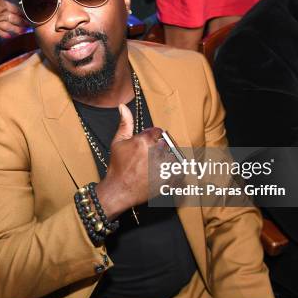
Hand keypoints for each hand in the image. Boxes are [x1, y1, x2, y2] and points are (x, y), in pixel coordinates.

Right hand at [0, 0, 27, 36]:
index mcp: (4, 5)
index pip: (15, 9)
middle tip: (29, 26)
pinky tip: (9, 37)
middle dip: (22, 23)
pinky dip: (4, 35)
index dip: (21, 13)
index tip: (27, 16)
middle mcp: (2, 15)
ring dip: (16, 30)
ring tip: (22, 33)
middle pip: (14, 20)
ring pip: (8, 28)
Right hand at [96, 104, 173, 219]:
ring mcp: (164, 167)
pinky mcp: (169, 180)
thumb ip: (125, 123)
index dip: (153, 139)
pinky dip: (175, 173)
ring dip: (169, 160)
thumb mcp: (118, 142)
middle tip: (150, 159)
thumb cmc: (117, 167)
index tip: (148, 146)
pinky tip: (162, 175)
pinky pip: (180, 171)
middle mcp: (156, 152)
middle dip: (161, 149)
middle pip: (168, 144)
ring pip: (175, 156)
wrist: (118, 190)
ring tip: (155, 168)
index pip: (159, 132)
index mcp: (145, 140)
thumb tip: (123, 107)